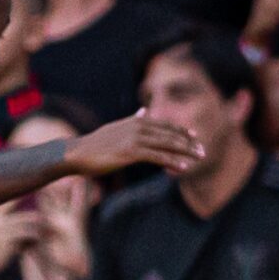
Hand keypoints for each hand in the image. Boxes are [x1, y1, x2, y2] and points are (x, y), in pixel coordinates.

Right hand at [62, 112, 203, 178]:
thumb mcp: (116, 128)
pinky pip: (158, 157)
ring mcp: (135, 139)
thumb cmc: (94, 144)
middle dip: (189, 143)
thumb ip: (132, 120)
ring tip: (198, 158)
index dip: (182, 131)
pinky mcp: (131, 152)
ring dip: (186, 152)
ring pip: (168, 145)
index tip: (195, 137)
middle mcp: (138, 126)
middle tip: (202, 151)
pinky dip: (171, 162)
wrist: (76, 153)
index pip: (165, 125)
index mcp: (136, 121)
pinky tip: (182, 167)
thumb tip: (144, 112)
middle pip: (171, 134)